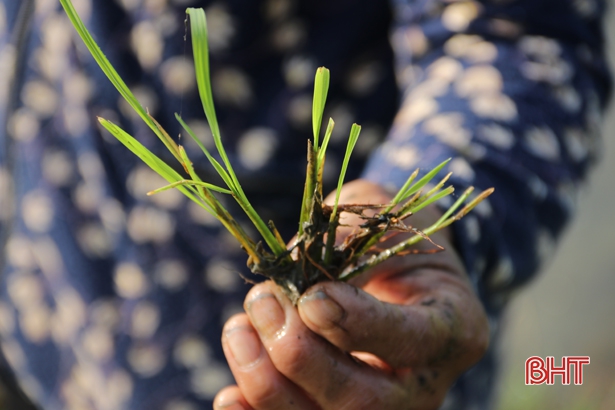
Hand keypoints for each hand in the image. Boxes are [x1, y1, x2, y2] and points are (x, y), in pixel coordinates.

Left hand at [214, 180, 488, 409]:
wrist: (395, 271)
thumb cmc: (391, 241)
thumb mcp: (384, 224)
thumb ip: (349, 246)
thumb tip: (296, 286)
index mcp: (452, 328)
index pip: (410, 338)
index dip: (357, 323)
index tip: (311, 297)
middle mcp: (423, 384)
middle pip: (363, 401)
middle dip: (300, 357)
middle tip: (262, 303)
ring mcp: (384, 407)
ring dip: (268, 384)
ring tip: (238, 331)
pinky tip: (229, 397)